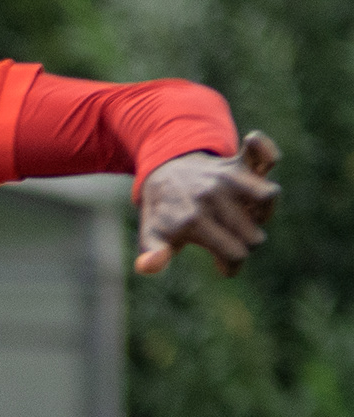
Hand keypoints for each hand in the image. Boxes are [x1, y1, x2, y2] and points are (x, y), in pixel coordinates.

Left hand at [135, 132, 278, 276]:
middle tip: (229, 236)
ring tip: (245, 214)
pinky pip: (260, 150)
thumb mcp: (152, 237)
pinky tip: (257, 170)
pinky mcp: (236, 162)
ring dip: (263, 211)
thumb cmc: (165, 213)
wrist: (164, 174)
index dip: (233, 265)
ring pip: (268, 198)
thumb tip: (148, 267)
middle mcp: (209, 197)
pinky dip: (266, 150)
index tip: (224, 264)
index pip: (235, 254)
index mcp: (190, 221)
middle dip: (246, 243)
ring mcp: (224, 178)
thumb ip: (152, 257)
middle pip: (254, 234)